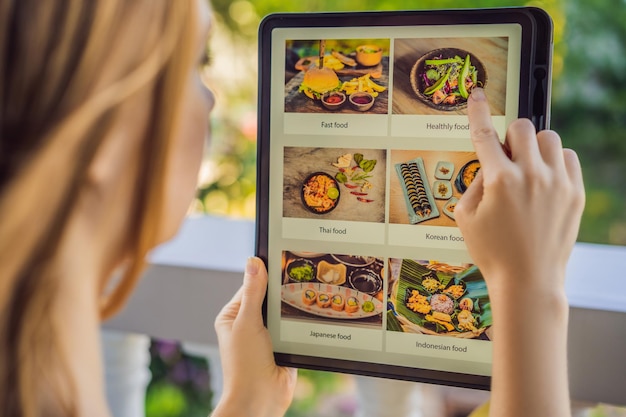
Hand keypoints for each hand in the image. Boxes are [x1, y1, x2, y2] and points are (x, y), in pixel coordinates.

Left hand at [213, 257, 296, 416]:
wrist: (260, 399)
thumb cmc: (244, 365)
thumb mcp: (247, 322)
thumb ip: (253, 292)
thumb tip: (254, 262)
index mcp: (233, 316)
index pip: (251, 286)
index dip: (265, 275)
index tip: (282, 263)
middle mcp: (249, 324)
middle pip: (270, 298)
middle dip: (282, 293)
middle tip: (299, 280)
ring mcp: (267, 335)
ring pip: (284, 312)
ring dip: (293, 309)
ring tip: (307, 297)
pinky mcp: (284, 345)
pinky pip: (295, 327)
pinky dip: (302, 324)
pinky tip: (311, 316)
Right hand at [456, 88, 584, 293]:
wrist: (529, 280)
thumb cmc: (492, 251)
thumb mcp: (465, 216)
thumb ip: (474, 182)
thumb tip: (489, 163)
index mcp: (499, 180)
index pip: (484, 134)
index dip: (477, 111)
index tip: (477, 94)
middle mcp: (531, 175)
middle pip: (522, 127)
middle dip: (511, 136)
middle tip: (506, 158)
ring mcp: (557, 183)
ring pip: (549, 137)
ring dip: (534, 146)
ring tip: (528, 170)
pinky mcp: (576, 193)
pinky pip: (568, 157)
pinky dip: (555, 161)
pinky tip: (545, 180)